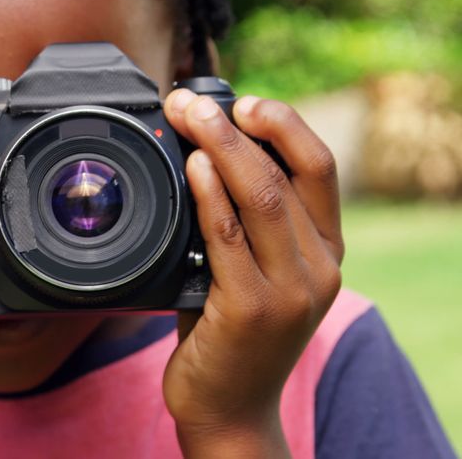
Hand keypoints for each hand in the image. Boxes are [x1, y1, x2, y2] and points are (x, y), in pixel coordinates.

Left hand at [160, 90, 343, 456]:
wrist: (228, 409)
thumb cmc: (228, 332)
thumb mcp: (249, 269)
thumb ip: (241, 221)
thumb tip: (200, 153)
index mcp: (325, 250)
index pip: (319, 168)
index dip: (283, 124)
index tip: (241, 100)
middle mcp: (318, 267)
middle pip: (285, 173)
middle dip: (236, 126)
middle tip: (190, 101)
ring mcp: (289, 291)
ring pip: (260, 197)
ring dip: (218, 148)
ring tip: (185, 118)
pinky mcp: (251, 311)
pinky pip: (227, 237)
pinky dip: (208, 195)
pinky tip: (191, 167)